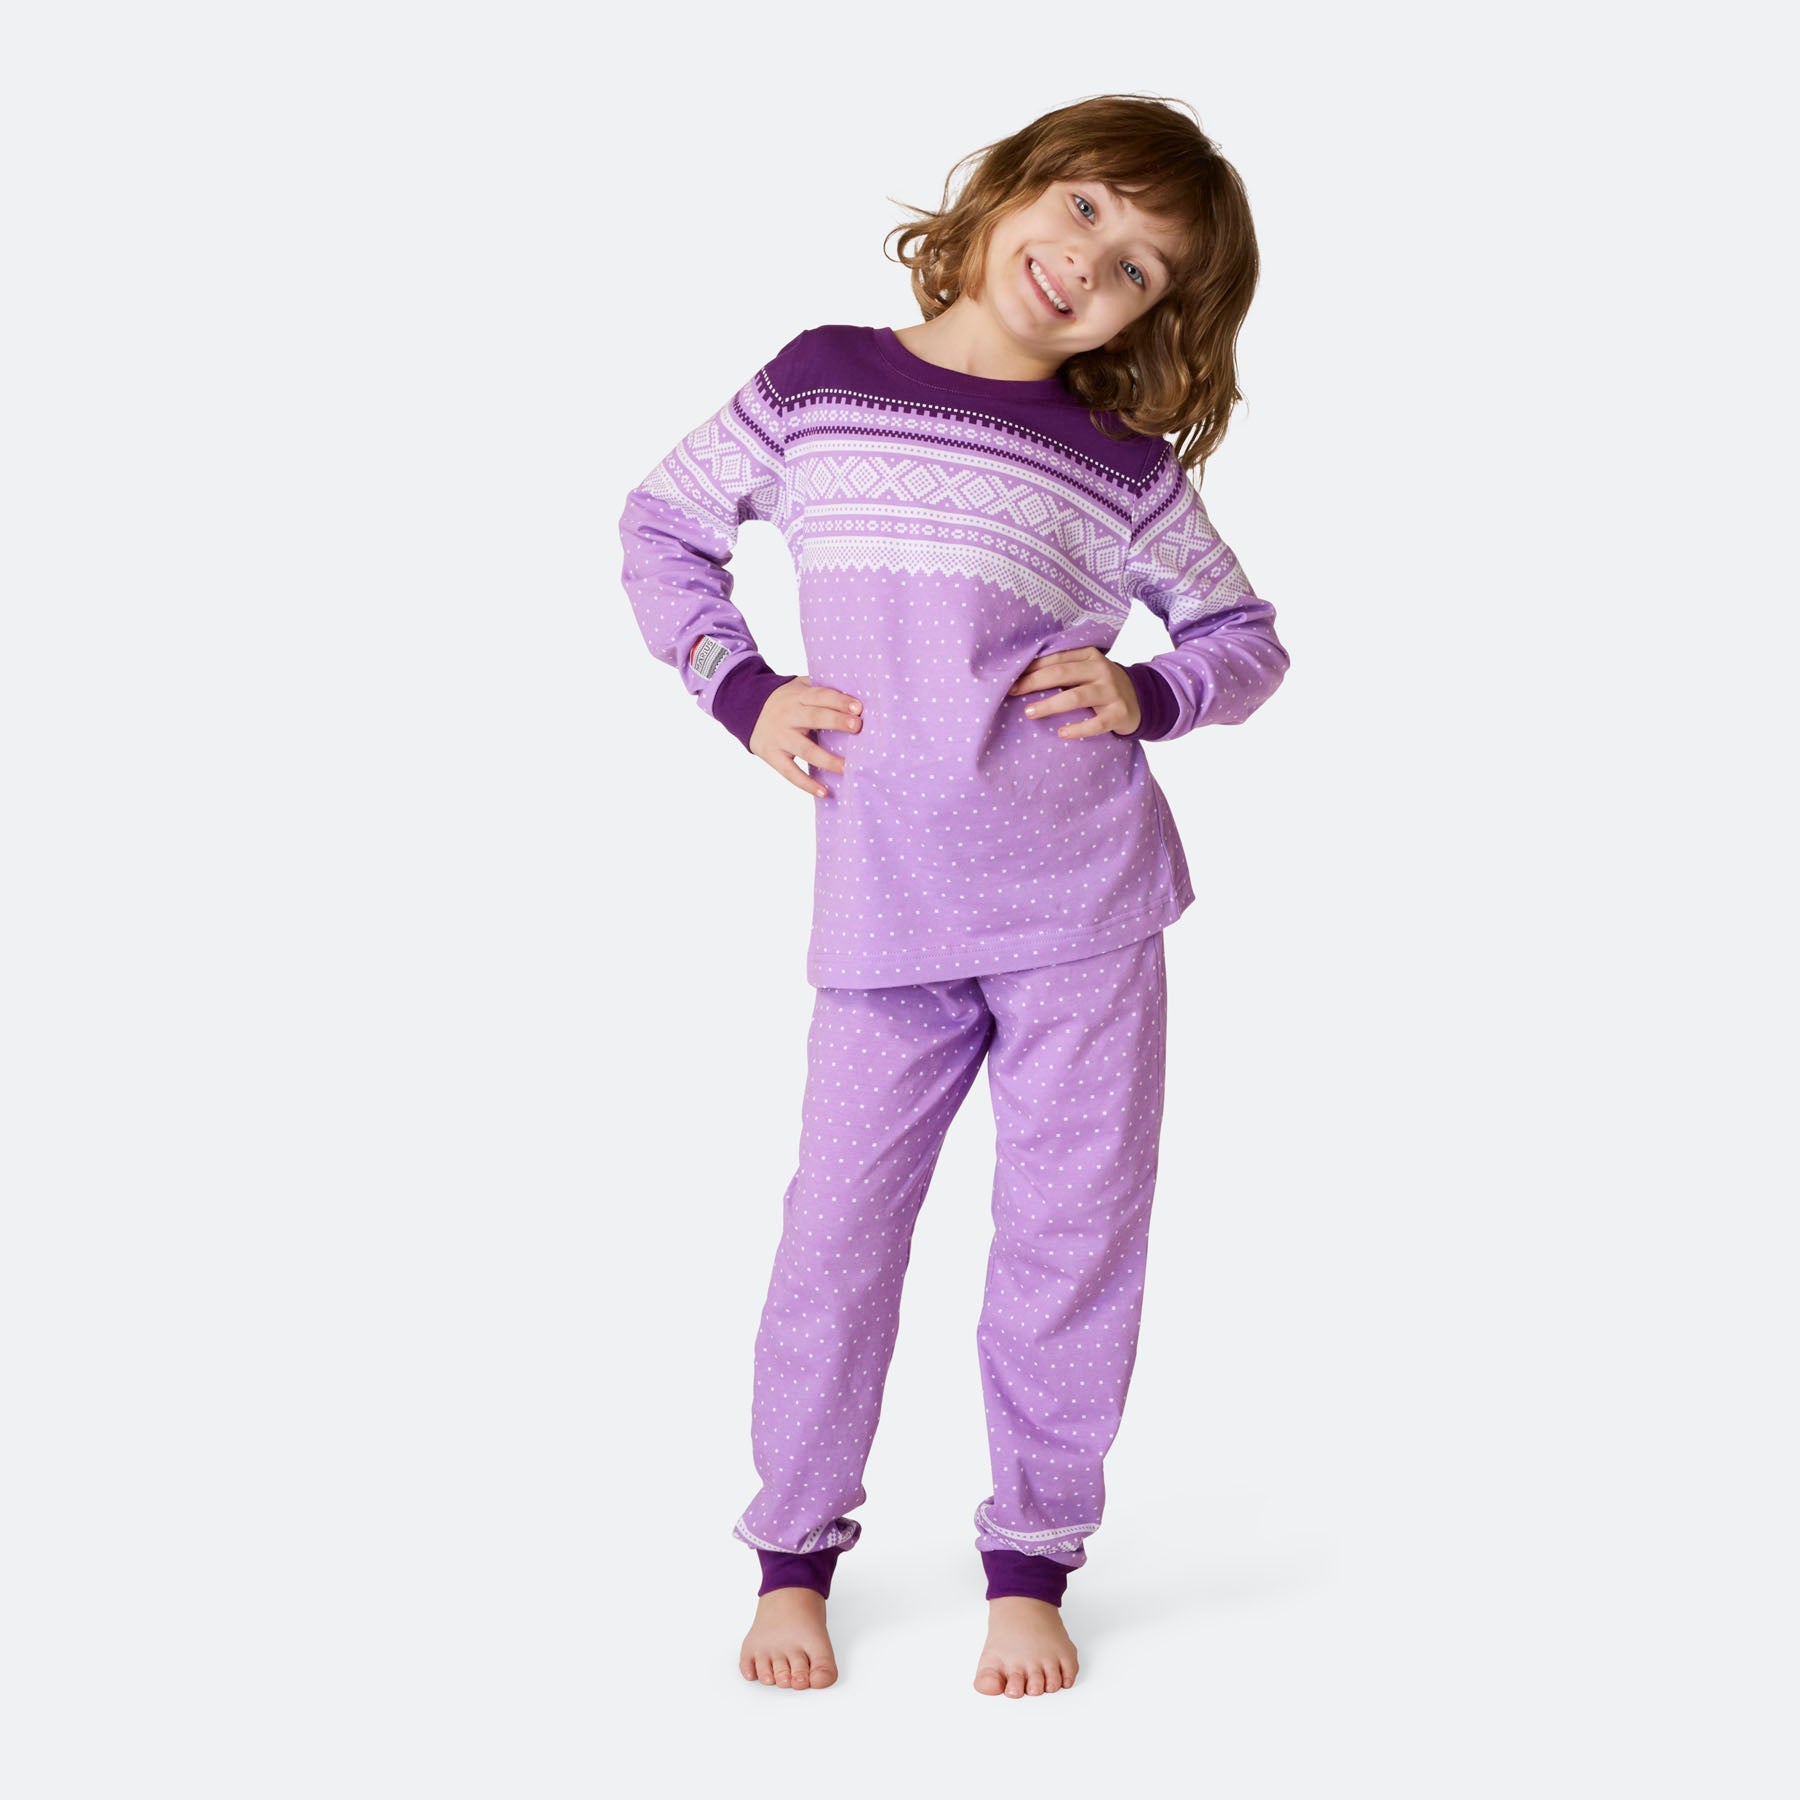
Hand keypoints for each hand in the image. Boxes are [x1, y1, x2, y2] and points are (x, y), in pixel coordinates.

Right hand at [749, 675, 862, 797]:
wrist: (746, 708)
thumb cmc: (786, 700)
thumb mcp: (799, 688)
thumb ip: (822, 691)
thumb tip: (858, 700)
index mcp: (798, 696)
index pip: (820, 696)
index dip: (839, 701)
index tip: (858, 708)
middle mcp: (788, 715)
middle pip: (814, 718)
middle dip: (836, 722)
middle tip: (858, 727)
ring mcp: (780, 737)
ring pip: (806, 749)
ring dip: (827, 759)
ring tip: (847, 767)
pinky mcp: (772, 756)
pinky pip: (790, 772)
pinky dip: (807, 784)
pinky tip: (824, 792)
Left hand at [1008, 647, 1139, 737]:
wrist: (1141, 700)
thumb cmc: (1102, 685)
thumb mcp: (1087, 671)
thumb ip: (1064, 669)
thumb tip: (1022, 677)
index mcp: (1089, 656)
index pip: (1057, 658)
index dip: (1032, 667)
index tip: (1011, 677)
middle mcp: (1101, 670)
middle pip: (1063, 673)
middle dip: (1034, 682)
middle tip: (1013, 692)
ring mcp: (1111, 692)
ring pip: (1076, 697)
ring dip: (1050, 705)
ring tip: (1029, 713)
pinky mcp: (1118, 714)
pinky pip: (1096, 723)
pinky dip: (1077, 729)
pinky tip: (1061, 733)